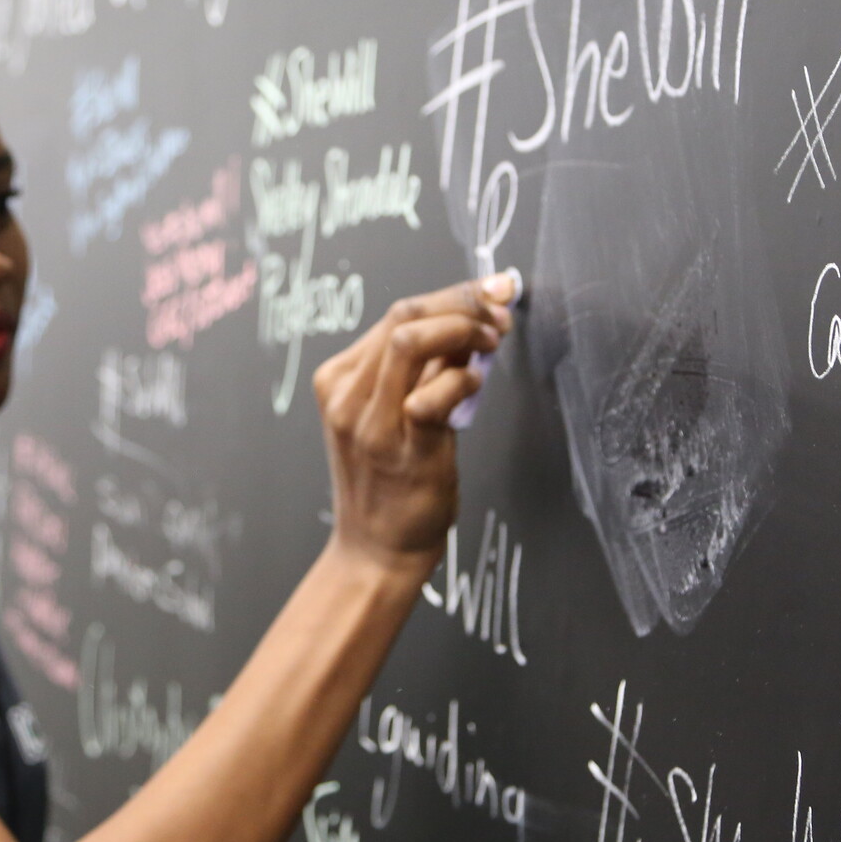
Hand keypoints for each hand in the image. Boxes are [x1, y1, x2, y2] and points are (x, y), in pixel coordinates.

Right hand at [311, 274, 515, 575]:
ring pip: (412, 340)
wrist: (376, 550)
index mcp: (339, 378)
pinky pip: (434, 393)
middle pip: (405, 315)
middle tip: (500, 315)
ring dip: (464, 330)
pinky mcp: (401, 448)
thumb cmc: (392, 481)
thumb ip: (424, 370)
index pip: (398, 313)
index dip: (454, 294)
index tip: (493, 291)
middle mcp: (347, 394)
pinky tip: (476, 384)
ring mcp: (370, 422)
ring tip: (491, 343)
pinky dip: (463, 379)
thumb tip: (472, 321)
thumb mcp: (393, 413)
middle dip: (463, 304)